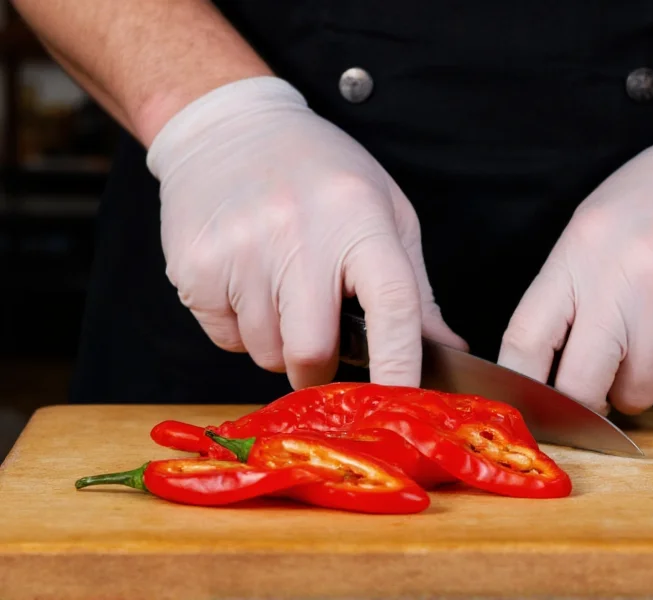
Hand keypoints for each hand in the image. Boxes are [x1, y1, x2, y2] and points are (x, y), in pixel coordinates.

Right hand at [148, 76, 465, 388]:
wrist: (227, 128)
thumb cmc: (319, 170)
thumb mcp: (382, 209)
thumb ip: (413, 286)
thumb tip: (445, 348)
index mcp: (358, 217)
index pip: (392, 305)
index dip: (400, 364)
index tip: (401, 404)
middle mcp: (297, 233)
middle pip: (312, 351)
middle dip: (321, 370)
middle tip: (323, 347)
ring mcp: (239, 251)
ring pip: (266, 353)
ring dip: (279, 342)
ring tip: (279, 287)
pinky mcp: (194, 267)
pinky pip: (225, 338)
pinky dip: (242, 327)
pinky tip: (247, 280)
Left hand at [498, 99, 652, 414]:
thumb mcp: (594, 227)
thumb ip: (569, 291)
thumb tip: (550, 367)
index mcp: (578, 254)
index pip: (526, 340)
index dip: (520, 383)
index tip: (528, 403)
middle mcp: (621, 281)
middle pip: (580, 386)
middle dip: (584, 404)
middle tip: (597, 390)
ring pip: (638, 395)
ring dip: (640, 387)